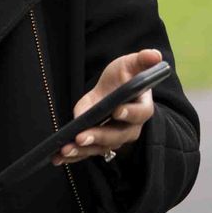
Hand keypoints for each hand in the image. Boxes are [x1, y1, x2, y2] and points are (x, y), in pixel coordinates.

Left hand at [54, 49, 160, 165]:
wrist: (113, 90)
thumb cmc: (124, 77)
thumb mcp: (131, 64)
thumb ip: (142, 60)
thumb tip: (154, 55)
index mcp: (142, 108)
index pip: (140, 113)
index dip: (129, 113)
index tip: (116, 110)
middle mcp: (131, 128)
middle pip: (117, 136)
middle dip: (98, 137)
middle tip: (81, 136)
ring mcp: (115, 139)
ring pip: (101, 148)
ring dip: (82, 150)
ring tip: (65, 149)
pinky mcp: (99, 144)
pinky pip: (87, 152)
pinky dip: (73, 156)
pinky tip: (57, 157)